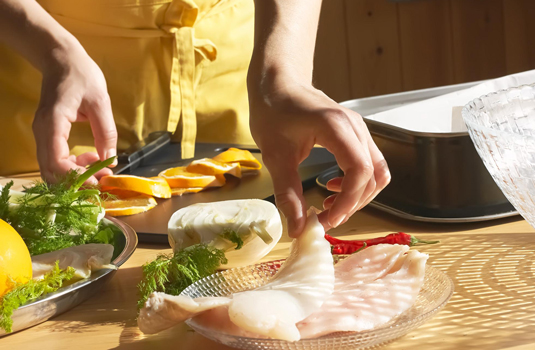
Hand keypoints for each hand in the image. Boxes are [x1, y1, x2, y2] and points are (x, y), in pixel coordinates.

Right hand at [33, 43, 116, 183]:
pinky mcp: (48, 135)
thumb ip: (106, 132)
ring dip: (76, 175)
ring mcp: (42, 135)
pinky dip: (72, 165)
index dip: (78, 178)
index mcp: (53, 123)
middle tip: (103, 179)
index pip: (57, 163)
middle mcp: (42, 132)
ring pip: (52, 168)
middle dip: (77, 182)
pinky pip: (55, 159)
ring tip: (101, 168)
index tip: (101, 181)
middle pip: (51, 172)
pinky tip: (91, 157)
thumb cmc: (81, 75)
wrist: (61, 59)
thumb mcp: (101, 102)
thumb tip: (111, 160)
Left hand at [249, 81, 389, 236]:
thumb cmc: (273, 111)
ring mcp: (358, 128)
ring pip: (376, 170)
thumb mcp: (275, 156)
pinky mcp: (354, 133)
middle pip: (373, 174)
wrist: (277, 83)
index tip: (328, 219)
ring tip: (331, 207)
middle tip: (327, 219)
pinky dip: (357, 182)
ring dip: (358, 194)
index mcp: (336, 127)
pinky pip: (368, 162)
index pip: (359, 170)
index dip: (348, 201)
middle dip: (353, 203)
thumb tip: (298, 229)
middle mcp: (354, 126)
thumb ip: (288, 194)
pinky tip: (333, 188)